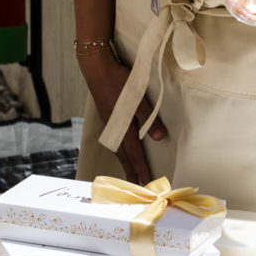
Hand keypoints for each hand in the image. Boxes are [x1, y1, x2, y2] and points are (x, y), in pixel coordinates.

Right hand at [77, 47, 166, 184]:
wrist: (96, 68)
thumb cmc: (118, 81)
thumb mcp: (138, 98)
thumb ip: (148, 118)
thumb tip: (159, 137)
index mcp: (123, 127)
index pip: (134, 154)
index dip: (141, 170)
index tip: (146, 184)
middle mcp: (114, 129)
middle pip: (124, 156)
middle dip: (131, 172)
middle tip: (136, 187)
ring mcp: (109, 123)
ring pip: (118, 149)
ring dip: (124, 162)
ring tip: (130, 172)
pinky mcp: (107, 116)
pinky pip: (114, 140)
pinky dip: (120, 150)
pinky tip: (121, 147)